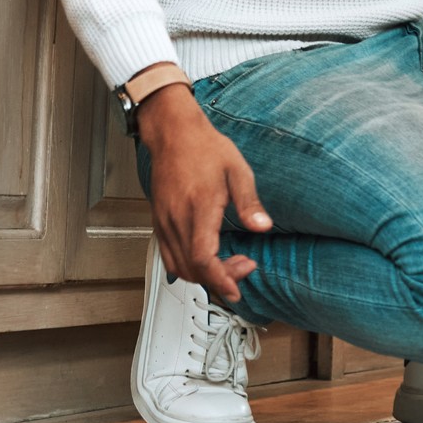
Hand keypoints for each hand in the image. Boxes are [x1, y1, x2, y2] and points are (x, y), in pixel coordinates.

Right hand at [136, 76, 271, 302]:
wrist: (174, 133)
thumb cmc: (205, 147)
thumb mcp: (237, 170)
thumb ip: (249, 202)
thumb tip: (263, 226)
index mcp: (199, 207)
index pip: (203, 258)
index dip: (220, 279)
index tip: (236, 289)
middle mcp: (177, 219)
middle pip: (192, 268)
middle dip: (219, 278)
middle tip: (244, 266)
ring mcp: (164, 222)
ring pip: (179, 266)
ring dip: (203, 275)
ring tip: (229, 263)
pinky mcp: (159, 221)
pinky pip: (168, 255)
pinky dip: (188, 266)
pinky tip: (206, 257)